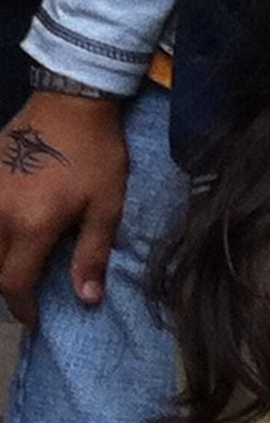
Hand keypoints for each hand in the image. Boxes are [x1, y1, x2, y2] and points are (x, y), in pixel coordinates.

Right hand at [0, 89, 130, 325]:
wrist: (71, 102)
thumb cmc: (96, 154)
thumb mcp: (106, 205)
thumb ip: (92, 253)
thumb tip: (87, 298)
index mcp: (32, 223)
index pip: (15, 282)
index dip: (23, 308)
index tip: (34, 320)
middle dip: (7, 288)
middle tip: (27, 296)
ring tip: (17, 268)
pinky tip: (6, 237)